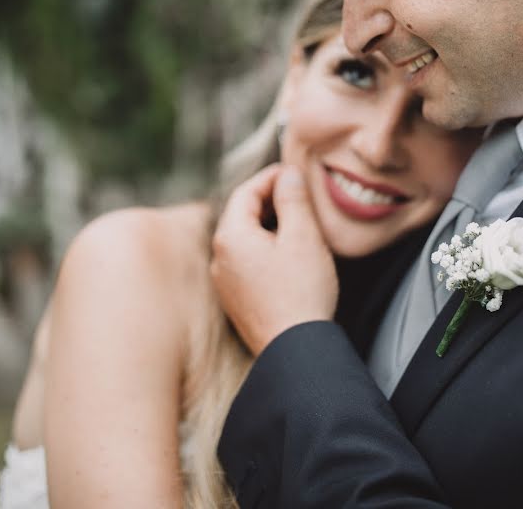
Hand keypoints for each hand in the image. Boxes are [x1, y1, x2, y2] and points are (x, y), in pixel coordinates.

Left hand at [211, 164, 337, 355]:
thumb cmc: (301, 293)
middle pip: (241, 215)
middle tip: (297, 194)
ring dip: (267, 225)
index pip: (245, 192)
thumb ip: (293, 199)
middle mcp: (219, 258)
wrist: (295, 350)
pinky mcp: (235, 300)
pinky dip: (264, 249)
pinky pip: (246, 262)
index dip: (270, 177)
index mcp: (230, 237)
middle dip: (269, 200)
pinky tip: (287, 255)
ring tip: (296, 223)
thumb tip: (287, 174)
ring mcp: (224, 282)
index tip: (292, 172)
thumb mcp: (303, 237)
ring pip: (244, 239)